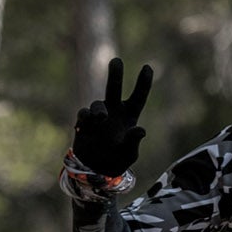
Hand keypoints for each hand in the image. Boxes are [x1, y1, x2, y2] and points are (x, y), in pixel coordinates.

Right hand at [71, 56, 153, 177]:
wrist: (96, 169)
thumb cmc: (117, 160)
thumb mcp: (129, 154)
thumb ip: (134, 141)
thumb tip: (141, 130)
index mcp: (129, 116)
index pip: (138, 97)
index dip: (143, 83)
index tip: (147, 67)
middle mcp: (114, 111)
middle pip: (115, 88)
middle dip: (115, 74)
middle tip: (116, 61)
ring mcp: (98, 115)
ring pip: (97, 104)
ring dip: (99, 110)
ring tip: (101, 118)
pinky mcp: (85, 122)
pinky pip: (84, 114)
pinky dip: (85, 117)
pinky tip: (86, 124)